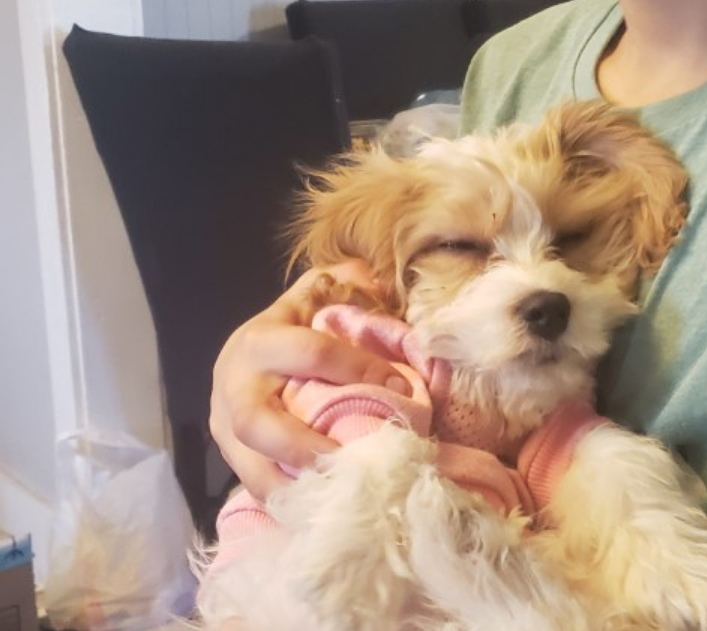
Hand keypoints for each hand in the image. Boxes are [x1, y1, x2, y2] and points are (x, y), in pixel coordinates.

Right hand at [209, 260, 405, 500]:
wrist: (239, 354)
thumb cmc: (289, 326)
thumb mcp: (309, 296)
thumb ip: (340, 283)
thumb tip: (378, 279)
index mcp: (260, 340)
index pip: (312, 353)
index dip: (358, 369)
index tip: (400, 387)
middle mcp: (235, 385)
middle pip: (257, 423)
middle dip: (304, 446)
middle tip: (352, 461)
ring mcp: (223, 425)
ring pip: (249, 464)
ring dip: (292, 485)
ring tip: (336, 497)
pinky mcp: (227, 454)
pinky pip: (252, 484)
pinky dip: (284, 500)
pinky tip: (317, 511)